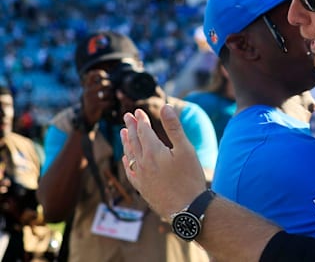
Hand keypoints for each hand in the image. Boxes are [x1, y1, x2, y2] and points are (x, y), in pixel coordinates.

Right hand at [80, 69, 114, 125]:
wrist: (86, 117)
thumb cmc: (92, 101)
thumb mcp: (90, 91)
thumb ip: (95, 83)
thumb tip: (106, 73)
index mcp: (87, 86)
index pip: (91, 75)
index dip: (99, 73)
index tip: (104, 76)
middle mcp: (88, 91)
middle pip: (104, 84)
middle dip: (110, 86)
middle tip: (110, 90)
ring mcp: (92, 99)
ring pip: (108, 93)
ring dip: (111, 96)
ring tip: (110, 99)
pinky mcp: (96, 107)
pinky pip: (109, 102)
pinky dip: (111, 104)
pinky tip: (110, 105)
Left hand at [121, 105, 206, 219]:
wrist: (186, 208)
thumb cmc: (189, 178)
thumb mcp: (186, 149)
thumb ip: (174, 127)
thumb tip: (166, 107)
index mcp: (153, 151)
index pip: (143, 130)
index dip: (140, 120)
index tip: (138, 111)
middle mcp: (142, 162)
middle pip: (133, 140)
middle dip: (130, 127)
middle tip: (126, 116)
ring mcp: (140, 176)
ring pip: (129, 154)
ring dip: (126, 142)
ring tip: (123, 133)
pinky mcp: (142, 187)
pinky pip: (129, 171)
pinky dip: (126, 161)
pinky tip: (126, 158)